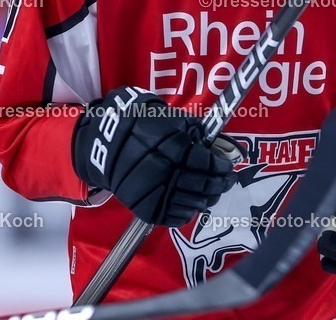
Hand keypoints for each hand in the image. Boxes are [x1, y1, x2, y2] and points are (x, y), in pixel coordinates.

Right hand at [72, 86, 237, 225]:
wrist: (106, 144)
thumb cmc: (142, 126)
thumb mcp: (171, 120)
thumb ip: (196, 132)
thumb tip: (218, 146)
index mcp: (174, 149)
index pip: (208, 163)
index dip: (222, 166)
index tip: (228, 166)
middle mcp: (167, 173)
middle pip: (204, 186)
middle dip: (220, 184)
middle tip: (227, 181)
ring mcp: (156, 193)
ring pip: (193, 204)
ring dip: (207, 199)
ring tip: (212, 193)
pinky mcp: (147, 209)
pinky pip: (175, 216)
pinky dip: (188, 212)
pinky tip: (193, 204)